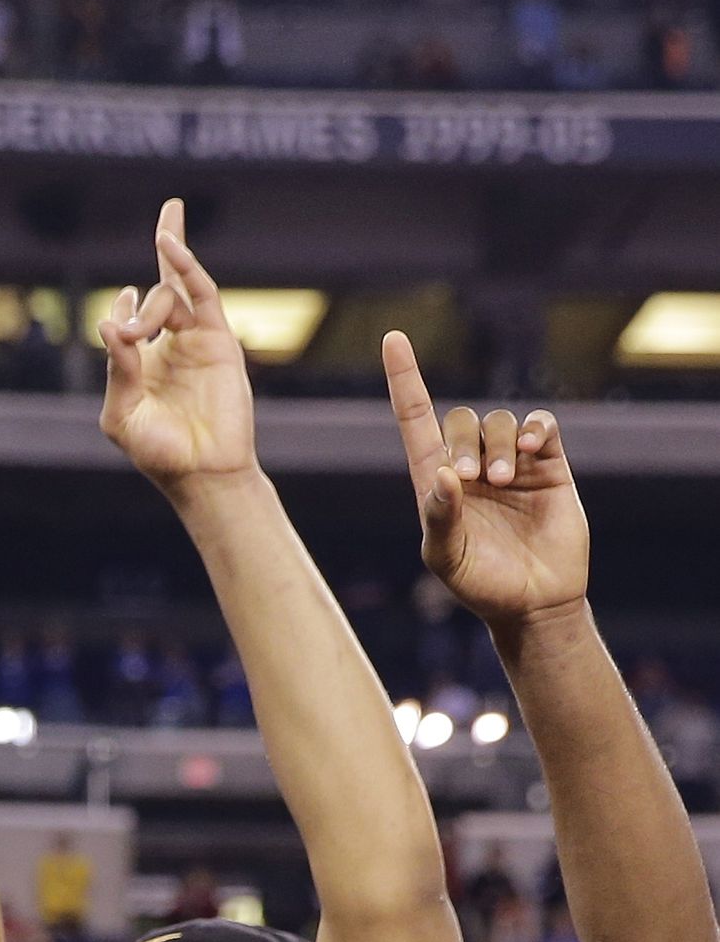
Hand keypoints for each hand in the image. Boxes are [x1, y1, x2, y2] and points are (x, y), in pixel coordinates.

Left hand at [97, 199, 256, 488]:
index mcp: (139, 365)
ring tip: (145, 331)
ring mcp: (194, 339)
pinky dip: (184, 265)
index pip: (128, 318)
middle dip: (138, 311)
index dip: (123, 308)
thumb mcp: (122, 414)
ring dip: (154, 300)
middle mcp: (168, 347)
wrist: (204, 471)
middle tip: (132, 337)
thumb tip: (108, 324)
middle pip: (152, 299)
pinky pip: (199, 291)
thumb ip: (116, 370)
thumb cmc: (159, 452)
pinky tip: (168, 240)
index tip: (123, 320)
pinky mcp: (218, 338)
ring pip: (171, 294)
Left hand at [383, 332, 589, 626]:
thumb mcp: (445, 557)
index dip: (405, 379)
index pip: (415, 419)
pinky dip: (537, 430)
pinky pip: (542, 425)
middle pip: (459, 419)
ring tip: (506, 482)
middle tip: (473, 479)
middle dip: (463, 442)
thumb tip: (443, 475)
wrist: (533, 601)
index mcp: (434, 482)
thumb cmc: (479, 584)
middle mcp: (470, 465)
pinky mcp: (549, 464)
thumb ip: (438, 517)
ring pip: (501, 422)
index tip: (393, 339)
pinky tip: (536, 450)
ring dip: (502, 445)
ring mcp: (511, 462)